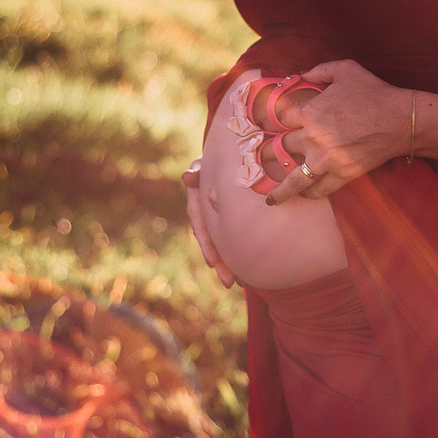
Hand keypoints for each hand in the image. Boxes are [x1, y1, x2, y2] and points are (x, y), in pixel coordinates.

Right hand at [183, 159, 234, 287]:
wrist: (228, 154)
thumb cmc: (216, 158)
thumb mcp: (206, 163)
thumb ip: (198, 169)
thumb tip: (187, 176)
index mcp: (198, 201)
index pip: (201, 226)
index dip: (207, 244)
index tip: (212, 262)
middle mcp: (207, 213)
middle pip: (213, 242)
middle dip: (221, 264)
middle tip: (229, 282)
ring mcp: (219, 217)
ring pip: (224, 245)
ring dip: (231, 265)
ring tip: (241, 284)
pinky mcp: (233, 218)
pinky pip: (237, 237)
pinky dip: (241, 253)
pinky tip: (250, 270)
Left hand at [265, 60, 412, 204]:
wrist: (400, 119)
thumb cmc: (373, 92)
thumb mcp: (345, 69)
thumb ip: (320, 70)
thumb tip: (302, 75)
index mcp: (309, 112)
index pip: (280, 119)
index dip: (274, 120)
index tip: (269, 125)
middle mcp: (313, 138)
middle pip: (281, 149)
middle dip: (270, 154)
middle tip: (262, 160)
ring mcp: (326, 159)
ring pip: (295, 179)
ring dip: (282, 190)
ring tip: (272, 200)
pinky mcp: (343, 174)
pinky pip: (321, 189)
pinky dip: (312, 193)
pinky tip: (306, 195)